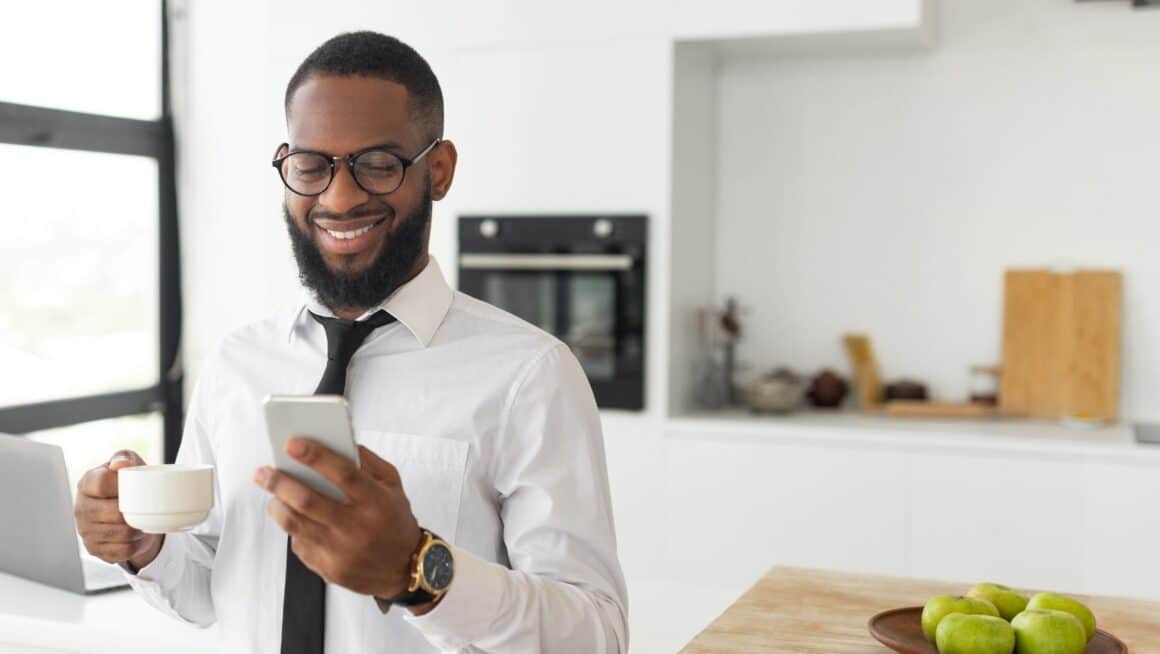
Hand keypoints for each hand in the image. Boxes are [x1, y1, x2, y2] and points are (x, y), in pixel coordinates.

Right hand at [75, 450, 164, 570]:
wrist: (130, 510)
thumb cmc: (129, 484)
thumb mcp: (130, 465)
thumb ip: (125, 458)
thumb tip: (119, 464)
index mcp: (87, 483)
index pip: (101, 483)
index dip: (121, 486)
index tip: (135, 487)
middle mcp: (81, 508)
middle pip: (113, 512)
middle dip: (134, 512)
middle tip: (145, 508)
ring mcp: (85, 531)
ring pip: (120, 534)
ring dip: (137, 530)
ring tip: (142, 522)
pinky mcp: (95, 549)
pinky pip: (122, 551)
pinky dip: (135, 545)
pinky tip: (136, 537)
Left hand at [254, 438, 422, 600]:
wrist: (403, 569)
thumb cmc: (396, 522)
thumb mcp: (393, 487)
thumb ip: (368, 462)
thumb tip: (338, 442)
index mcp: (376, 502)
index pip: (343, 474)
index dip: (316, 456)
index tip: (292, 443)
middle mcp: (357, 527)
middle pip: (308, 500)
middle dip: (280, 482)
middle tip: (264, 472)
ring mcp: (340, 551)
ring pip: (295, 524)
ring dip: (278, 505)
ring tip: (273, 494)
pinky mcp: (327, 569)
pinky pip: (299, 544)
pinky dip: (293, 528)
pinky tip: (295, 518)